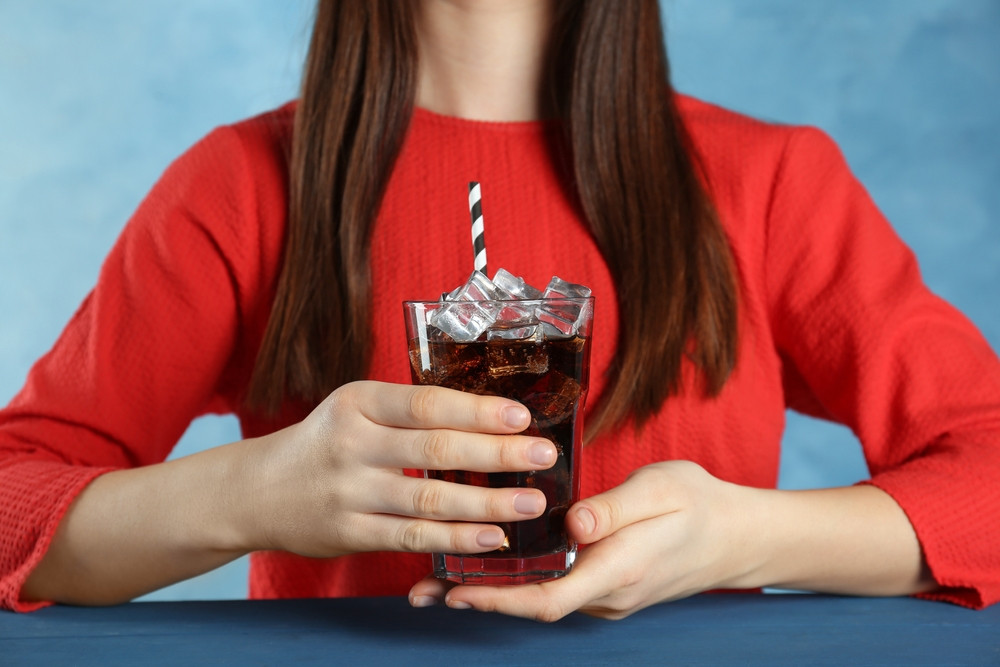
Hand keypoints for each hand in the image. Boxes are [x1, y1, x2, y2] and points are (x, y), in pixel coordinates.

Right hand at [237, 381, 557, 558]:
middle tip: (544, 455)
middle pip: (436, 449)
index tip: (522, 415)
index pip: (427, 403)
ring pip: (430, 499)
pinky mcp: (349, 532)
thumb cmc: (325, 442)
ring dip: (488, 503)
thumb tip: (488, 415)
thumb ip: (409, 412)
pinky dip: (455, 539)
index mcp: (358, 402)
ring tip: (531, 502)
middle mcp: (352, 443)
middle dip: (498, 454)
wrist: (257, 490)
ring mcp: (349, 491)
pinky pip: (412, 537)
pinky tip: (491, 537)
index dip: (478, 410)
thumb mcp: (355, 409)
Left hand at [409, 460, 761, 620]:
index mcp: (620, 568)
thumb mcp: (662, 488)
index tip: (457, 590)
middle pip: (533, 605)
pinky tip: (490, 566)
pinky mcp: (606, 587)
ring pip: (541, 600)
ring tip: (440, 580)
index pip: (549, 598)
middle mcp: (609, 593)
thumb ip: (615, 508)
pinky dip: (518, 583)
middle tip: (425, 589)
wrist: (737, 537)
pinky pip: (555, 591)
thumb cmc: (698, 504)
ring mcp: (608, 596)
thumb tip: (573, 525)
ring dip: (493, 590)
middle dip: (479, 598)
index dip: (499, 598)